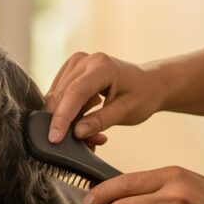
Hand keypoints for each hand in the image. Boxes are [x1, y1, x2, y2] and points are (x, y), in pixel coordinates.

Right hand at [44, 52, 163, 143]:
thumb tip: (77, 133)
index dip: (62, 117)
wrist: (149, 83)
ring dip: (66, 119)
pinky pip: (59, 96)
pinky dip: (67, 113)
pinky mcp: (70, 71)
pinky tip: (83, 120)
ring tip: (89, 132)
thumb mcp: (125, 112)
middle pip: (61, 95)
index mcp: (101, 66)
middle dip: (66, 122)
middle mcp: (84, 60)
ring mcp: (76, 64)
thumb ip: (100, 121)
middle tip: (85, 143)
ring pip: (56, 97)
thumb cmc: (142, 95)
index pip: (74, 93)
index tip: (54, 138)